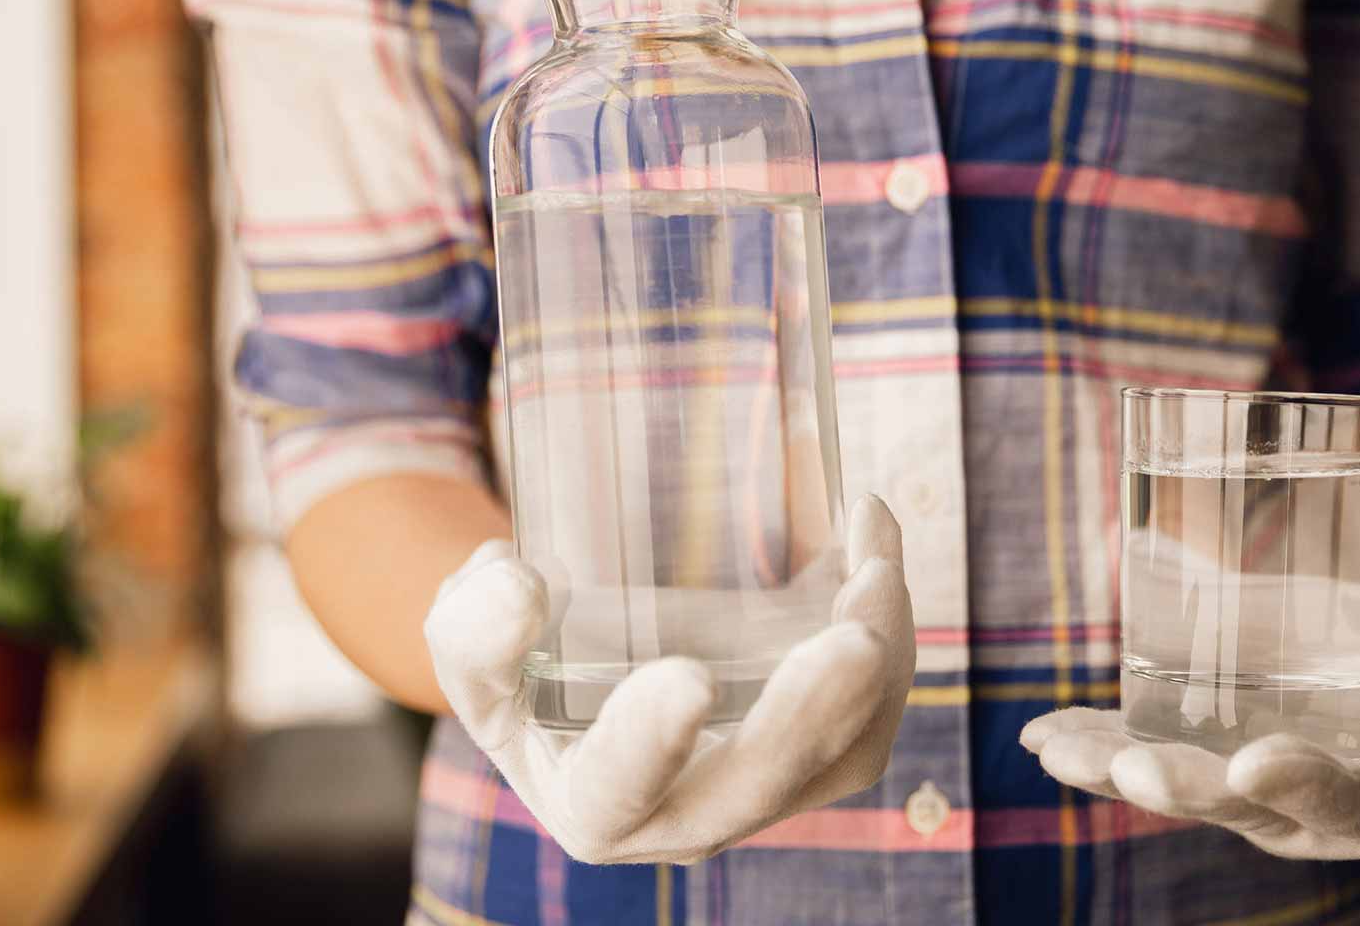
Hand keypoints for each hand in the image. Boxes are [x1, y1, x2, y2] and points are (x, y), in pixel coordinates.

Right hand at [423, 495, 915, 864]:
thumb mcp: (470, 650)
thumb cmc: (524, 665)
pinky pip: (872, 714)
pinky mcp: (816, 754)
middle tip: (851, 634)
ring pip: (844, 753)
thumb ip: (472, 627)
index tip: (686, 676)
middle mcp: (687, 818)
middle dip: (815, 711)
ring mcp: (764, 792)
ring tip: (876, 563)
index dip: (653, 742)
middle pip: (764, 783)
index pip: (621, 790)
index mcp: (595, 804)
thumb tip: (518, 584)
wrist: (587, 672)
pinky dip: (889, 631)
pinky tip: (872, 542)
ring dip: (878, 665)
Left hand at [1020, 539, 1359, 859]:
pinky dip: (1098, 746)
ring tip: (1055, 751)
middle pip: (1241, 804)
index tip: (1250, 765)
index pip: (1340, 802)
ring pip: (1180, 784)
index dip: (1297, 786)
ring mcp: (1251, 785)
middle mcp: (1308, 807)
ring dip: (1112, 770)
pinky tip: (1043, 738)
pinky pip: (1151, 755)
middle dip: (1180, 787)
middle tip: (1128, 768)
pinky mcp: (1211, 752)